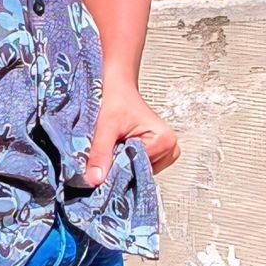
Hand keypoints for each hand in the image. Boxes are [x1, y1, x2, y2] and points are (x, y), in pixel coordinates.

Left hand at [78, 70, 180, 188]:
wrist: (118, 86)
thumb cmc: (116, 99)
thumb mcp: (105, 126)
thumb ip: (100, 153)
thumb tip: (95, 179)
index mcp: (165, 140)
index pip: (138, 169)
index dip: (117, 167)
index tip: (101, 163)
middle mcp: (171, 147)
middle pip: (140, 171)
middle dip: (120, 165)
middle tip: (107, 151)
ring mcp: (166, 151)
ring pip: (138, 171)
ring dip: (123, 162)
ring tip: (114, 145)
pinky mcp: (157, 152)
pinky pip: (139, 166)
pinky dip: (126, 160)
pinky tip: (119, 148)